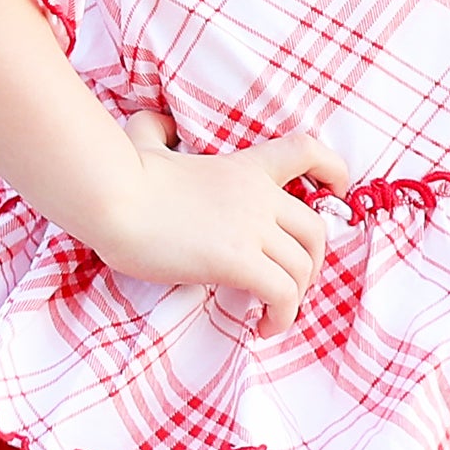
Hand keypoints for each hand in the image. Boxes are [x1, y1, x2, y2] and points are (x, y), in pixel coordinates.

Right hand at [97, 109, 344, 338]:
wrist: (111, 196)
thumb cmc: (124, 174)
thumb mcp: (147, 141)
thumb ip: (157, 130)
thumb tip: (159, 121)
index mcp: (244, 168)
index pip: (307, 151)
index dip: (334, 170)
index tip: (338, 192)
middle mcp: (257, 196)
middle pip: (316, 230)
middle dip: (312, 264)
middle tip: (288, 286)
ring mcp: (250, 228)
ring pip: (303, 268)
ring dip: (296, 299)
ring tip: (271, 316)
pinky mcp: (236, 260)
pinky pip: (282, 294)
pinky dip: (281, 317)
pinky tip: (259, 327)